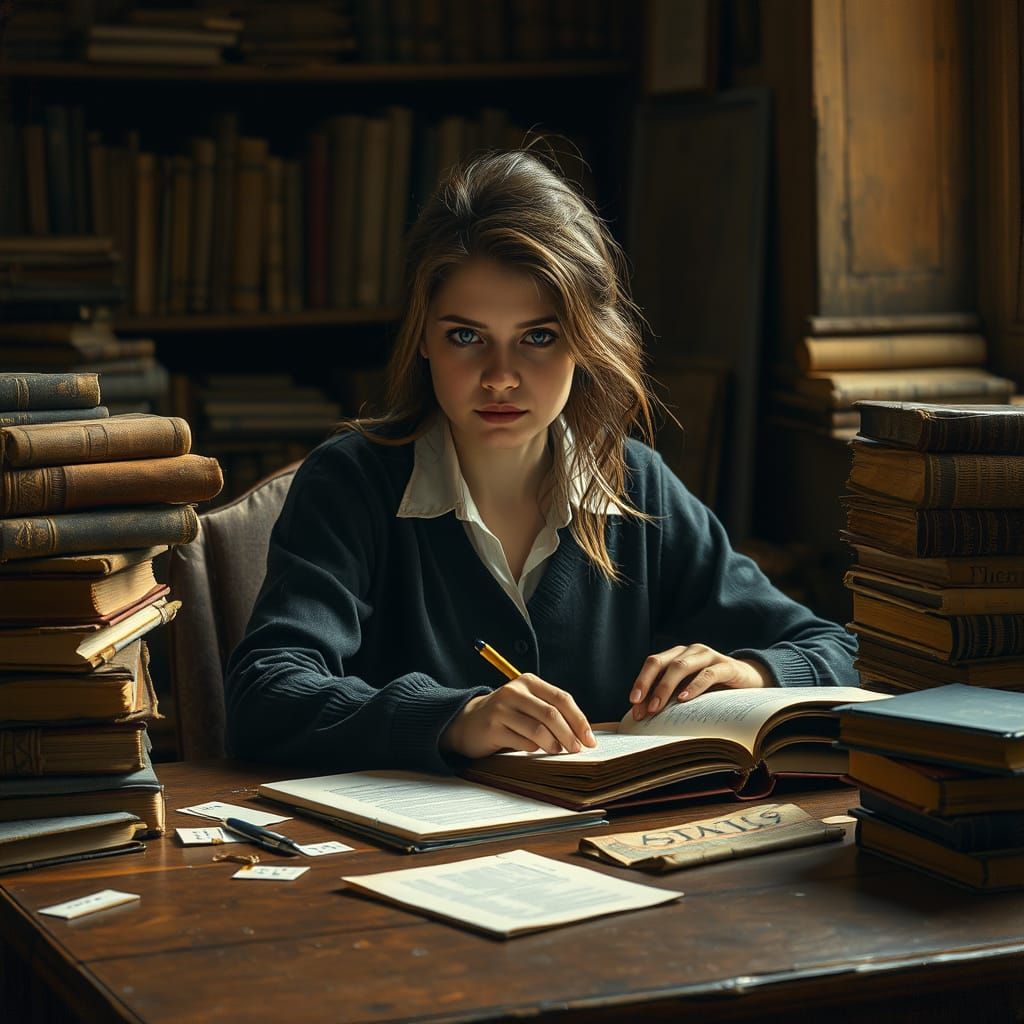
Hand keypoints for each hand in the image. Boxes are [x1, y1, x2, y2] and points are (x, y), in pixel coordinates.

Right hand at [440, 674, 596, 758]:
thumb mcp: (527, 703)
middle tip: (578, 749)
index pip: (562, 698)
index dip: (579, 720)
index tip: (590, 739)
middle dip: (570, 735)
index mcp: (528, 682)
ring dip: (553, 744)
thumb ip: (550, 711)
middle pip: (551, 714)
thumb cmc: (506, 715)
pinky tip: (534, 750)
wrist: (467, 722)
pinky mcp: (492, 727)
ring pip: (538, 729)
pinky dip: (533, 749)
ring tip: (557, 751)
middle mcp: (514, 691)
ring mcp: (501, 708)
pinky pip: (522, 742)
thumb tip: (582, 733)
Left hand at [628, 644, 772, 720]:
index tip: (633, 704)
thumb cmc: (714, 688)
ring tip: (656, 707)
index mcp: (677, 655)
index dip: (641, 682)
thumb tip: (643, 715)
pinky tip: (684, 699)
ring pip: (680, 666)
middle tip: (640, 707)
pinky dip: (694, 686)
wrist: (750, 681)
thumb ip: (670, 697)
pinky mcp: (726, 666)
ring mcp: (708, 656)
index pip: (653, 664)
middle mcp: (689, 651)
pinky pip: (707, 673)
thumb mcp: (689, 690)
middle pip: (661, 663)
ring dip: (665, 688)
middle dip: (648, 685)